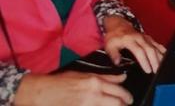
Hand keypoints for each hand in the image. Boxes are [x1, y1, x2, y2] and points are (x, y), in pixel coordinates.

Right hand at [15, 71, 132, 105]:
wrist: (43, 92)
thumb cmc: (63, 81)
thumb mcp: (85, 74)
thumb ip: (106, 77)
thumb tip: (123, 77)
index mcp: (95, 83)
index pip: (118, 91)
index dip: (126, 96)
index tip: (129, 99)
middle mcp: (93, 95)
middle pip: (117, 103)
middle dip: (124, 104)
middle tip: (127, 104)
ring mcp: (87, 105)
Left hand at [103, 16, 164, 73]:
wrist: (119, 24)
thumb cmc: (114, 36)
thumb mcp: (109, 45)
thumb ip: (113, 54)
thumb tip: (117, 62)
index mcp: (130, 40)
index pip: (139, 51)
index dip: (144, 61)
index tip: (147, 70)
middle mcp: (139, 38)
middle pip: (150, 49)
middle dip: (155, 61)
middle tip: (156, 71)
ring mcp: (146, 37)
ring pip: (156, 47)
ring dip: (160, 57)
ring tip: (162, 67)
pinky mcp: (149, 38)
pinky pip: (158, 44)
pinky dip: (163, 51)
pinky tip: (166, 57)